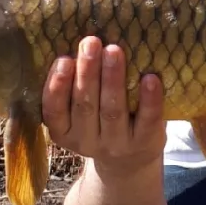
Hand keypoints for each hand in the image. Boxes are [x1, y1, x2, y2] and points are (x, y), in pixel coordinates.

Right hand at [42, 36, 165, 178]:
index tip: (63, 59)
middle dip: (88, 72)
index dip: (57, 86)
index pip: (54, 111)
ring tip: (114, 50)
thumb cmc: (100, 124)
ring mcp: (117, 144)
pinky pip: (148, 120)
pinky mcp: (146, 142)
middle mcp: (88, 141)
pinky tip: (151, 78)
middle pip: (85, 106)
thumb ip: (74, 89)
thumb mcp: (79, 115)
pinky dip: (149, 99)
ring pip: (113, 110)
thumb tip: (79, 44)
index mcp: (64, 132)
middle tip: (91, 42)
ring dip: (113, 79)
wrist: (130, 162)